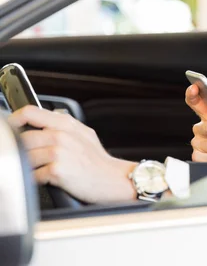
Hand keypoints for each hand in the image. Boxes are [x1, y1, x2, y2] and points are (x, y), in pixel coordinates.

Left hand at [7, 106, 137, 203]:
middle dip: (21, 150)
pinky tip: (45, 179)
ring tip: (40, 170)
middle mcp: (61, 135)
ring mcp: (58, 152)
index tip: (9, 129)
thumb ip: (63, 124)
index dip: (13, 120)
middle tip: (29, 158)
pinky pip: (32, 175)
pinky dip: (35, 180)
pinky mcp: (57, 170)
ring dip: (28, 167)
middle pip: (22, 138)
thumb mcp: (84, 133)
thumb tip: (43, 120)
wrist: (112, 179)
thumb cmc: (98, 160)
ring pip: (25, 157)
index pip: (29, 112)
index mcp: (66, 124)